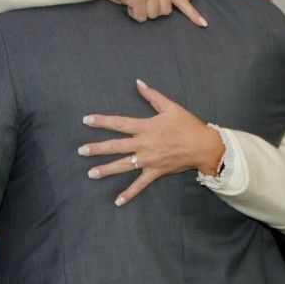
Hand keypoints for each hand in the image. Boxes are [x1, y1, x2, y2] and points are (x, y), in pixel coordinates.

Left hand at [78, 79, 225, 205]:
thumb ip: (152, 95)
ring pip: (124, 165)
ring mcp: (149, 159)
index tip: (86, 120)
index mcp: (146, 127)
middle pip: (116, 146)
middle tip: (81, 151)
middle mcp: (144, 144)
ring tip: (90, 173)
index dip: (102, 121)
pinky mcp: (155, 172)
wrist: (203, 145)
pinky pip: (140, 184)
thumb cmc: (187, 125)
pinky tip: (118, 201)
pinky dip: (129, 193)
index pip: (119, 123)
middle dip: (97, 148)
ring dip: (107, 169)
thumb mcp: (170, 106)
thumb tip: (138, 82)